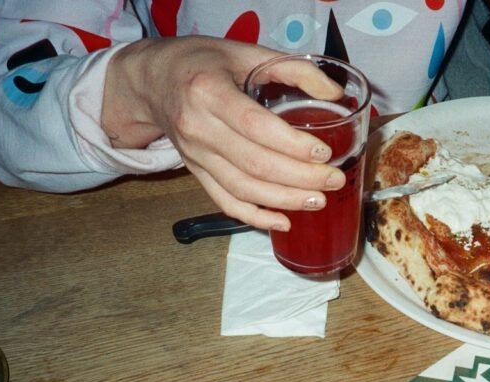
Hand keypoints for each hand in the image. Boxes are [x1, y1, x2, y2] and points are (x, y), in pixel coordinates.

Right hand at [102, 37, 344, 230]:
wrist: (152, 80)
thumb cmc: (202, 62)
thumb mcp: (244, 51)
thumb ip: (293, 68)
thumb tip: (337, 93)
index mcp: (209, 91)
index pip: (255, 126)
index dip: (292, 144)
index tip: (323, 152)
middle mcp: (198, 127)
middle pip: (253, 164)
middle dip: (300, 178)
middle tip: (334, 180)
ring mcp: (195, 155)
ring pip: (242, 188)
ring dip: (284, 200)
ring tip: (319, 200)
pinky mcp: (196, 171)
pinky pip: (225, 201)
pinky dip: (255, 217)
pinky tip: (284, 222)